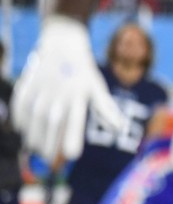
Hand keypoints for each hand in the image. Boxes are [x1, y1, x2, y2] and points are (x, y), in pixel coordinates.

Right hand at [11, 16, 124, 162]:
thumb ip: (105, 109)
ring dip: (34, 136)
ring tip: (36, 149)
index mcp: (79, 95)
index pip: (76, 122)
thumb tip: (120, 128)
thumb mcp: (97, 88)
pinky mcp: (27, 85)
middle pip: (53, 124)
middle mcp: (60, 93)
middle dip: (50, 144)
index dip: (73, 138)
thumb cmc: (83, 72)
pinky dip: (20, 120)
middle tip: (50, 160)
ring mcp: (42, 89)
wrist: (63, 43)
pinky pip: (21, 107)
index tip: (72, 155)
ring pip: (35, 119)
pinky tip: (23, 131)